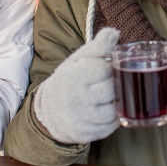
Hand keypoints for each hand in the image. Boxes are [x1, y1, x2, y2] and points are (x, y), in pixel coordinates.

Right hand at [34, 27, 120, 144]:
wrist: (49, 110)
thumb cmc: (70, 78)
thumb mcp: (79, 58)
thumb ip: (99, 45)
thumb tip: (115, 31)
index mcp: (74, 76)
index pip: (105, 69)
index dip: (110, 68)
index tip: (105, 68)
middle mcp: (76, 99)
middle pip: (112, 90)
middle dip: (115, 85)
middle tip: (109, 83)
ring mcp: (81, 119)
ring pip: (115, 109)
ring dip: (117, 102)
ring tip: (110, 96)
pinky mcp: (87, 134)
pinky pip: (111, 126)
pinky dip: (114, 118)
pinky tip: (106, 109)